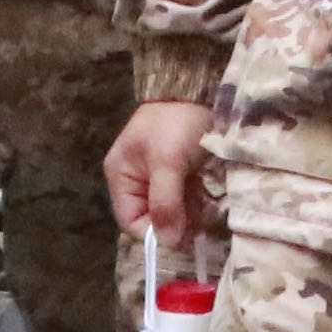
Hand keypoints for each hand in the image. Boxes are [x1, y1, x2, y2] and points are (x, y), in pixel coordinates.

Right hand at [107, 97, 213, 261]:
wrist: (201, 89)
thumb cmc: (177, 122)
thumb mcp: (168, 162)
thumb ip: (165, 203)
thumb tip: (167, 243)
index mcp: (121, 176)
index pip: (131, 222)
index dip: (154, 233)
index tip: (182, 236)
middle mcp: (136, 180)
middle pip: (152, 218)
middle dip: (176, 224)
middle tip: (200, 223)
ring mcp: (158, 176)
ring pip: (171, 211)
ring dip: (190, 214)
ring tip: (207, 207)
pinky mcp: (179, 173)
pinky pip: (185, 199)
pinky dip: (197, 203)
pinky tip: (209, 199)